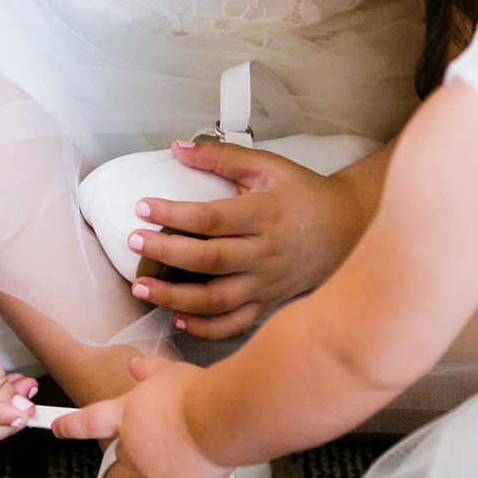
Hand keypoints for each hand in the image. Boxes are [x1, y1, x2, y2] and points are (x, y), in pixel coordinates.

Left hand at [55, 353, 227, 477]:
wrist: (222, 417)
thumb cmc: (199, 391)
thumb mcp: (170, 372)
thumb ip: (149, 372)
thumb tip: (134, 366)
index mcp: (127, 414)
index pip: (90, 420)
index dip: (71, 425)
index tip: (56, 428)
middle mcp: (132, 446)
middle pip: (125, 452)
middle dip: (140, 447)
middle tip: (169, 434)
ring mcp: (150, 474)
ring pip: (149, 476)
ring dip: (161, 467)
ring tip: (189, 448)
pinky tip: (201, 464)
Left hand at [123, 143, 368, 341]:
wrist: (345, 228)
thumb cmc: (302, 193)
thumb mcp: (268, 166)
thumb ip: (222, 157)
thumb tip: (178, 149)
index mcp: (264, 215)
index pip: (211, 218)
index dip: (173, 214)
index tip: (142, 207)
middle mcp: (264, 253)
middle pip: (208, 260)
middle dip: (165, 253)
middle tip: (132, 243)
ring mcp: (266, 284)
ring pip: (216, 300)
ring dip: (175, 297)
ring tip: (141, 288)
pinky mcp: (267, 304)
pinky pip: (234, 324)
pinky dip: (205, 328)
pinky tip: (179, 319)